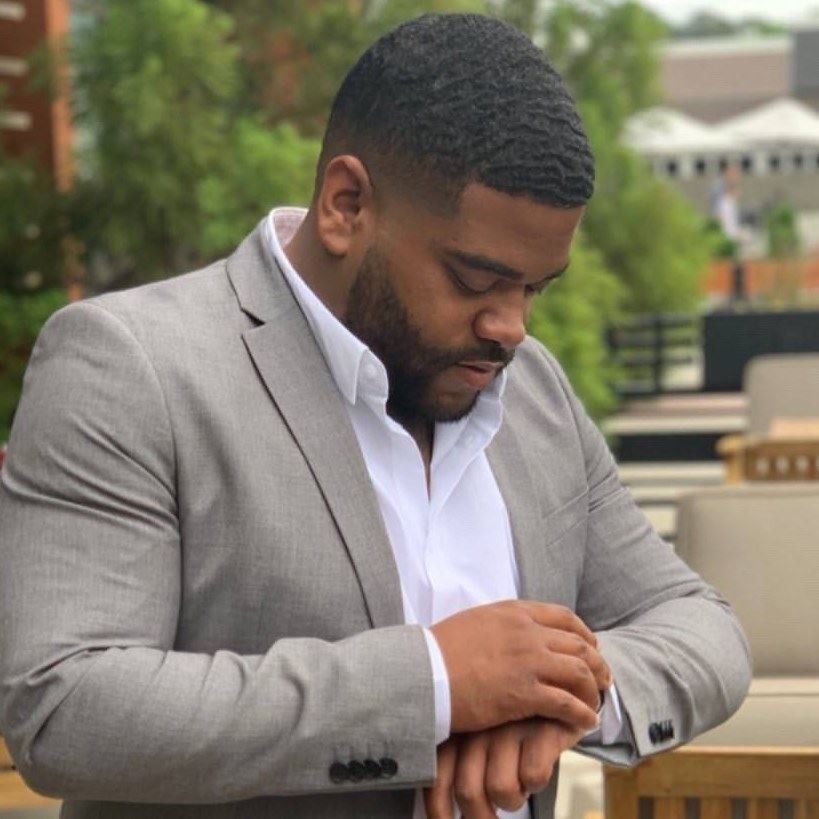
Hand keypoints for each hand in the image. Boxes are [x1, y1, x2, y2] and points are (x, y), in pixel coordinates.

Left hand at [424, 720, 584, 818]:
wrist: (558, 686)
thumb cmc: (511, 723)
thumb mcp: (478, 737)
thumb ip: (460, 768)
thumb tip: (450, 813)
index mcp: (458, 731)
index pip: (437, 780)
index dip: (439, 812)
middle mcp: (479, 727)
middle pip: (469, 793)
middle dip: (482, 817)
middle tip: (492, 817)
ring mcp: (510, 727)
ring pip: (502, 790)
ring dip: (515, 799)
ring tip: (520, 783)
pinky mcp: (542, 728)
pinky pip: (533, 777)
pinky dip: (537, 782)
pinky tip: (538, 764)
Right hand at [430, 600, 610, 732]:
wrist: (423, 672)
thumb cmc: (440, 650)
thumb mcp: (476, 621)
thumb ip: (502, 624)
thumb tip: (512, 632)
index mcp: (514, 612)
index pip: (564, 617)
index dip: (584, 634)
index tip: (590, 647)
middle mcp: (527, 632)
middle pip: (578, 645)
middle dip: (596, 663)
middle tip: (602, 678)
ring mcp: (528, 662)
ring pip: (579, 672)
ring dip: (593, 688)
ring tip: (596, 702)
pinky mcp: (525, 693)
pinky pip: (567, 703)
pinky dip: (582, 713)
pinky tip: (586, 721)